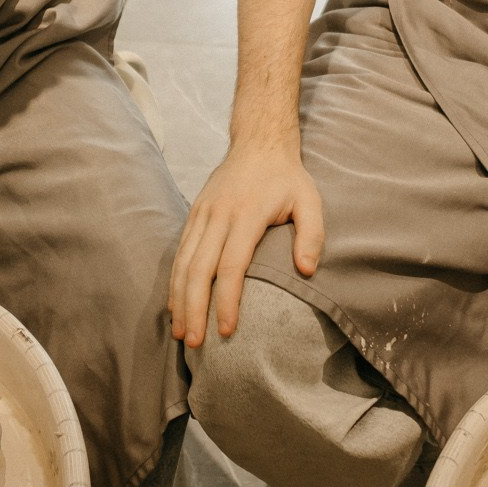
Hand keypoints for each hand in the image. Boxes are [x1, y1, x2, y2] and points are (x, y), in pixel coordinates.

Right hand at [169, 142, 323, 347]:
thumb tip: (306, 270)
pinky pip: (180, 252)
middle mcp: (219, 215)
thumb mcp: (310, 200)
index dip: (228, 300)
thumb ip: (311, 234)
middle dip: (195, 309)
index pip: (232, 265)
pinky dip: (175, 282)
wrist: (258, 143)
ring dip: (180, 300)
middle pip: (199, 269)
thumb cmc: (287, 178)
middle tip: (196, 344)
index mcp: (247, 214)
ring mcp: (202, 214)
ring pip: (183, 263)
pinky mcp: (194, 214)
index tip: (228, 331)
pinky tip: (176, 305)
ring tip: (182, 333)